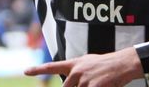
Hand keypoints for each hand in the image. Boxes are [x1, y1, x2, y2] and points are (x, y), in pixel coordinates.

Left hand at [24, 47, 143, 86]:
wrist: (122, 64)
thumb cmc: (105, 64)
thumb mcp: (87, 63)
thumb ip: (75, 71)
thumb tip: (68, 80)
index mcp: (74, 64)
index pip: (52, 67)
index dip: (38, 70)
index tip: (25, 71)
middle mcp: (76, 71)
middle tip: (86, 83)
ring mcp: (85, 80)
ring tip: (96, 82)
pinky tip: (99, 85)